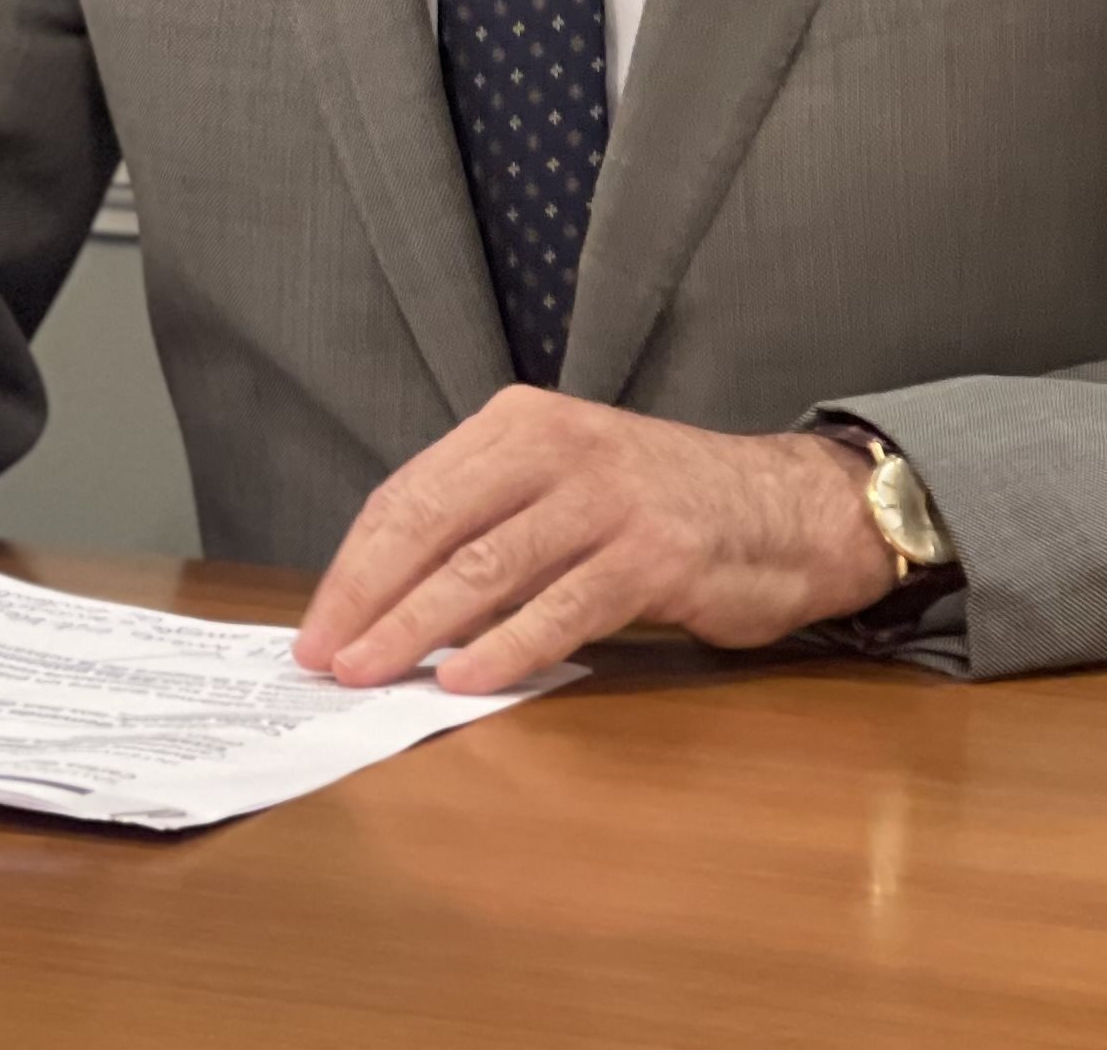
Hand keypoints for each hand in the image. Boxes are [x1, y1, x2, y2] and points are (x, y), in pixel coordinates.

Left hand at [295, 387, 890, 694]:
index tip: (318, 624)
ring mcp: (604, 499)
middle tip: (326, 658)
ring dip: (417, 628)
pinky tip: (464, 681)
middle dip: (367, 597)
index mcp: (517, 425)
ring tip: (373, 674)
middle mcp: (554, 447)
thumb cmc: (659, 507)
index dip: (355, 565)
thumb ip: (485, 522)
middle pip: (431, 525)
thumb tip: (388, 600)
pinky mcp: (652, 554)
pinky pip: (559, 608)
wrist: (789, 509)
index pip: (408, 494)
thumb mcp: (560, 485)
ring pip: (484, 568)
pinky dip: (505, 648)